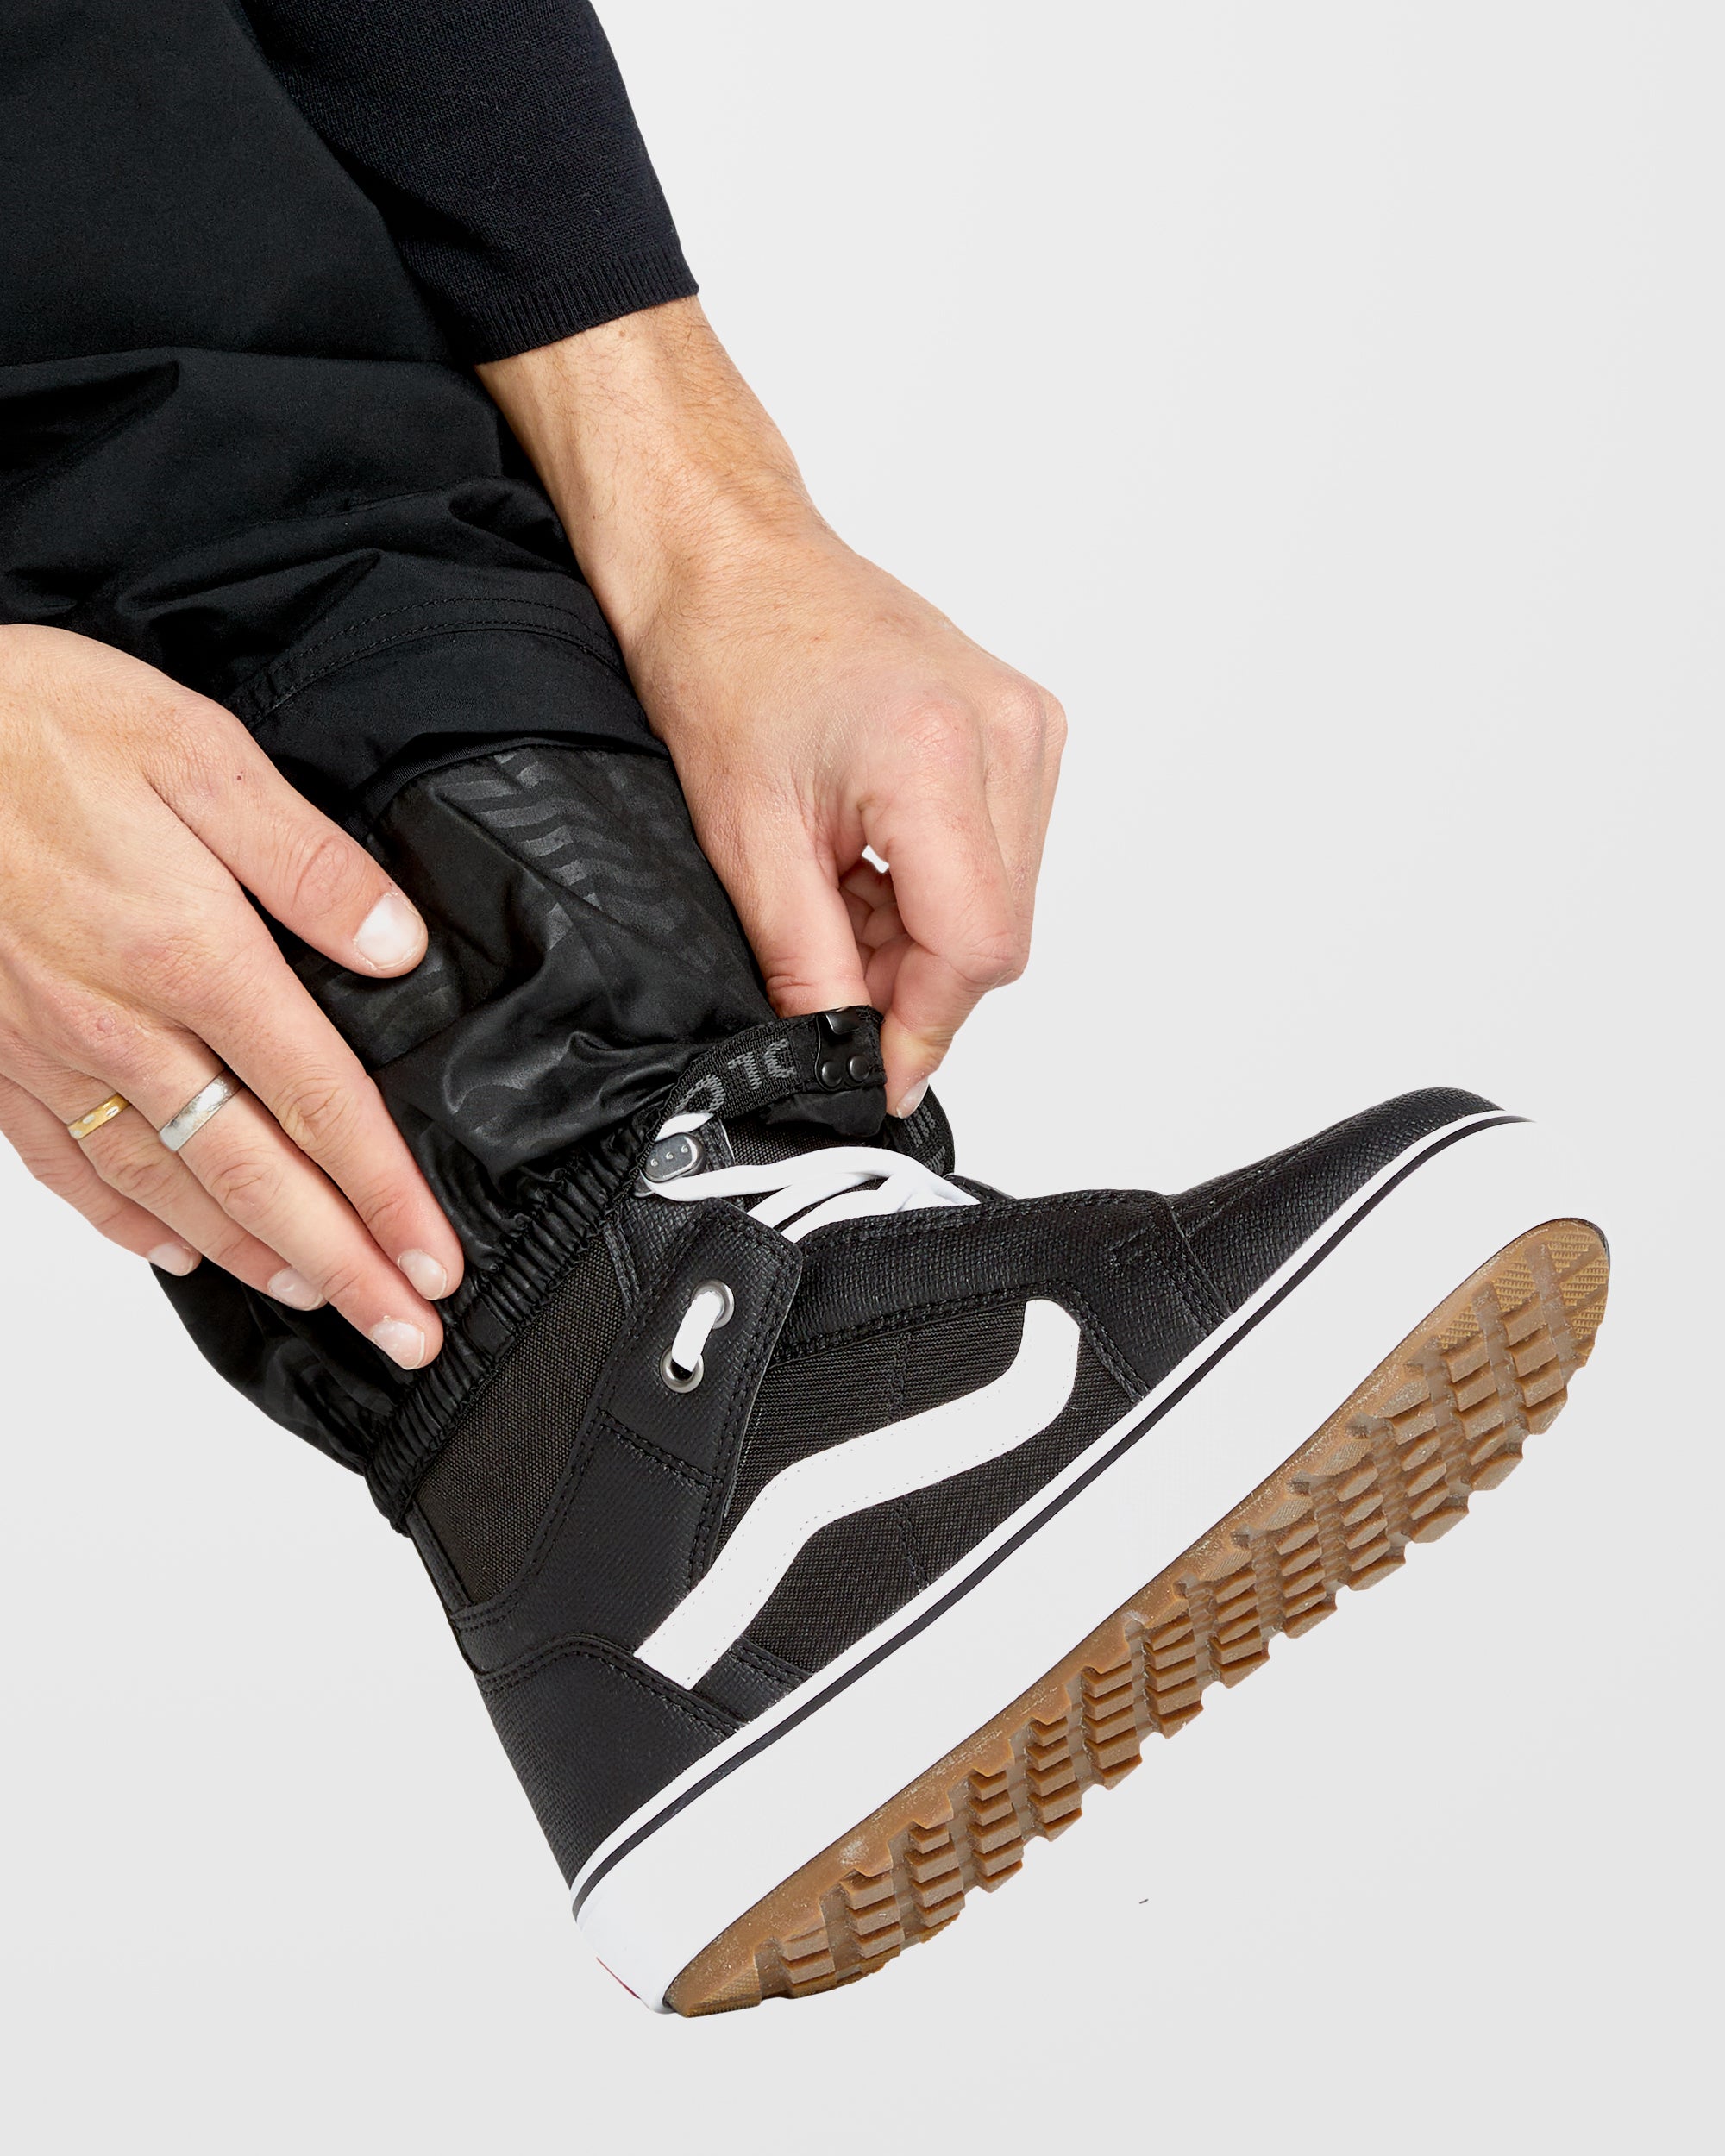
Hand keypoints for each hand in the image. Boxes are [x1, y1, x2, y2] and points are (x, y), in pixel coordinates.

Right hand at [0, 625, 462, 1366]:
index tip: (433, 1264)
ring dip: (248, 1255)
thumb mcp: (196, 751)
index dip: (385, 1195)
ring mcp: (49, 1049)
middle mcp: (121, 1024)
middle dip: (340, 1265)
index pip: (319, 1103)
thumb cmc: (38, 726)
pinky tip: (170, 1252)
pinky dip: (123, 1221)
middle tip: (405, 1334)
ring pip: (164, 1185)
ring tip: (316, 1300)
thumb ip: (306, 862)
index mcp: (193, 954)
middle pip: (253, 1176)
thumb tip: (397, 946)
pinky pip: (63, 1163)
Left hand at [481, 300, 1064, 1113]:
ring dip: (923, 932)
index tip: (872, 1069)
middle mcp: (1007, 732)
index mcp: (939, 754)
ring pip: (1003, 901)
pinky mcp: (1023, 724)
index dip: (921, 1027)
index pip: (976, 948)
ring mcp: (1025, 724)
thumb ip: (809, 964)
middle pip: (997, 933)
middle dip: (913, 980)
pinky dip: (935, 884)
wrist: (730, 557)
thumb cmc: (722, 655)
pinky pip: (1003, 851)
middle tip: (827, 972)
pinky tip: (869, 859)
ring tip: (837, 892)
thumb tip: (843, 1056)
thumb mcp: (746, 839)